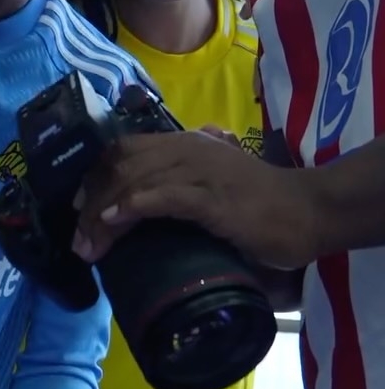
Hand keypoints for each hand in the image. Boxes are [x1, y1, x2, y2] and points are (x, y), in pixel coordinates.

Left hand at [72, 128, 318, 271]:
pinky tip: (113, 222)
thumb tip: (139, 215)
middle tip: (79, 239)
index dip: (94, 178)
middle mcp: (186, 148)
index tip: (79, 210)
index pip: (123, 150)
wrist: (308, 211)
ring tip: (89, 244)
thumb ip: (180, 191)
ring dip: (103, 212)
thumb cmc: (260, 206)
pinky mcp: (212, 197)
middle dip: (91, 201)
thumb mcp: (210, 187)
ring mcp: (199, 170)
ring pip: (133, 180)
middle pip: (119, 164)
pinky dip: (132, 207)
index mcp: (184, 144)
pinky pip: (163, 196)